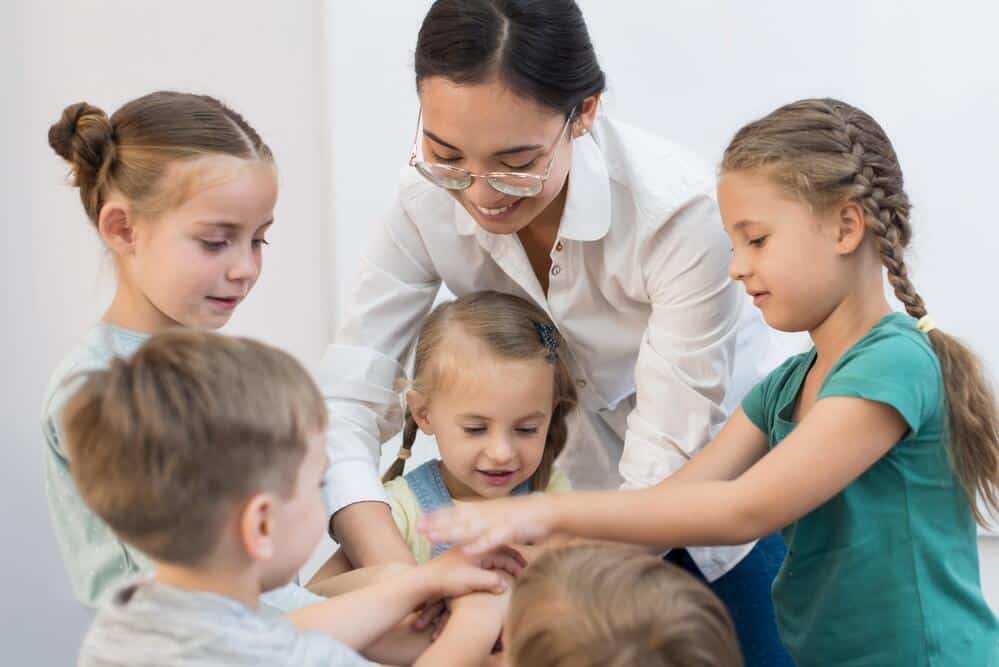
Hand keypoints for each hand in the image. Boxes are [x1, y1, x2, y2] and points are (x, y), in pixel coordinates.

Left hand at [418, 494, 557, 554]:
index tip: (419, 520)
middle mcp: (488, 513)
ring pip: (470, 528)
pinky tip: (466, 552)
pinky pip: (492, 540)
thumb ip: (482, 515)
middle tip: (418, 529)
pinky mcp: (510, 531)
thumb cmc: (524, 515)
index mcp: (485, 509)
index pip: (457, 511)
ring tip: (433, 538)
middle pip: (458, 519)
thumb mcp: (499, 513)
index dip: (438, 515)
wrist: (550, 510)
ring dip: (451, 533)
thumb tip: (464, 517)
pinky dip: (479, 545)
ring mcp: (498, 521)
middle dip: (438, 524)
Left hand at [420, 545, 525, 598]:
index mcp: (475, 548)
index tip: (523, 572)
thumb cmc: (448, 579)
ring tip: (510, 568)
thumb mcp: (473, 581)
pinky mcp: (458, 561)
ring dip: (501, 558)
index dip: (514, 562)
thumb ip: (492, 581)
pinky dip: (490, 563)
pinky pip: (480, 558)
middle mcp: (471, 546)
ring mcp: (463, 552)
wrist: (423, 582)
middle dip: (511, 558)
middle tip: (522, 568)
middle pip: (497, 548)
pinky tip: (492, 570)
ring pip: (488, 551)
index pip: (502, 551)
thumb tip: (506, 585)